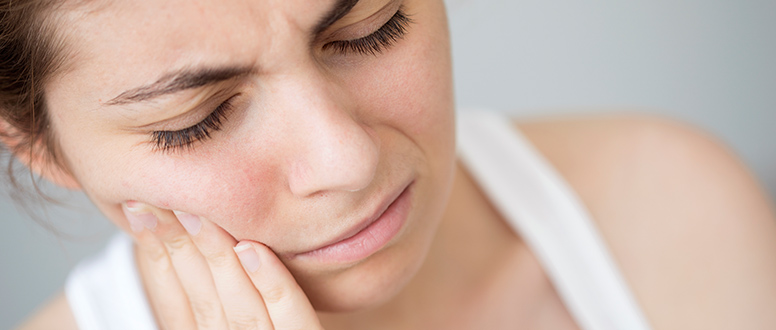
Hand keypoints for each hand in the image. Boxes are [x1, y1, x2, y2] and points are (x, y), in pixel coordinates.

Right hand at [122, 202, 322, 329]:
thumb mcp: (225, 325)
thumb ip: (208, 304)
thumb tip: (181, 248)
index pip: (175, 305)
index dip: (155, 258)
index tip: (139, 211)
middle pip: (201, 302)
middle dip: (177, 249)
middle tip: (158, 198)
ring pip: (238, 308)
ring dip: (215, 260)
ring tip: (198, 216)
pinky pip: (291, 320)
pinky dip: (272, 284)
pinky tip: (253, 250)